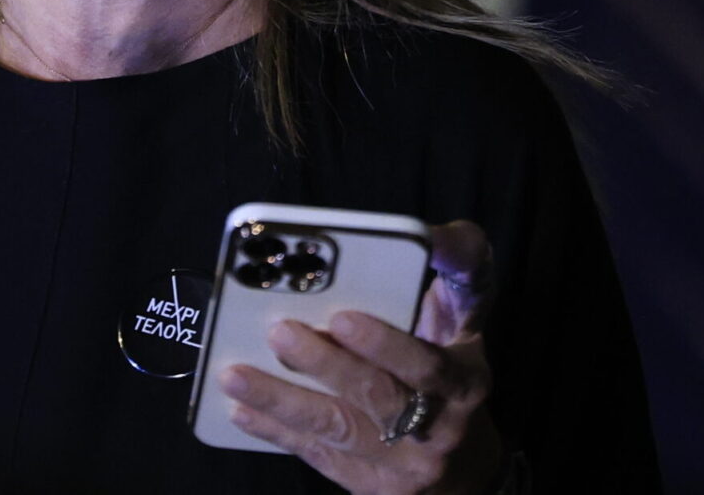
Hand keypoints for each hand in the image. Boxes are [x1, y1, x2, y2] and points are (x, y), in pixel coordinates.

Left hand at [219, 221, 501, 494]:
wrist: (468, 474)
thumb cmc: (456, 377)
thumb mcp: (469, 325)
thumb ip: (460, 274)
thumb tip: (438, 234)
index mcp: (464, 383)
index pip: (427, 365)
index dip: (384, 343)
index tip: (342, 317)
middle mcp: (436, 429)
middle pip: (375, 396)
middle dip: (322, 364)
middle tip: (277, 333)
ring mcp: (401, 465)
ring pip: (337, 428)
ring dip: (282, 401)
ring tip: (234, 374)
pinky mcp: (368, 485)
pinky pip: (317, 455)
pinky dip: (276, 431)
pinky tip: (241, 409)